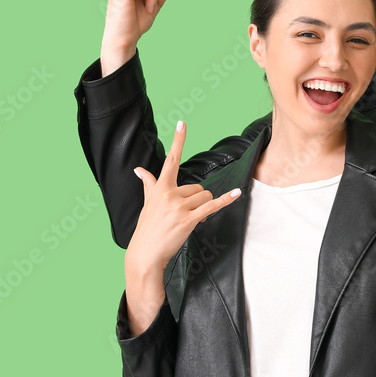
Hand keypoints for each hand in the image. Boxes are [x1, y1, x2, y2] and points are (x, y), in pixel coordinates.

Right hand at [125, 120, 240, 274]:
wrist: (145, 253)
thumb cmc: (147, 228)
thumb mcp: (147, 204)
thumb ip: (148, 184)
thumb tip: (138, 169)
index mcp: (160, 187)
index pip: (171, 160)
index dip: (178, 140)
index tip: (182, 123)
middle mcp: (169, 194)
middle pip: (198, 187)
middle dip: (197, 201)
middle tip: (185, 216)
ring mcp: (179, 206)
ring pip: (205, 197)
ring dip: (204, 209)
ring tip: (189, 221)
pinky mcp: (188, 219)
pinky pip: (212, 206)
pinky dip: (226, 200)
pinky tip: (236, 193)